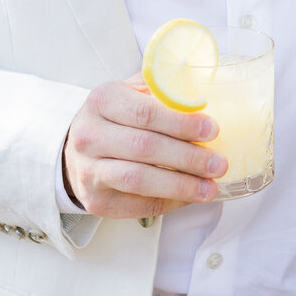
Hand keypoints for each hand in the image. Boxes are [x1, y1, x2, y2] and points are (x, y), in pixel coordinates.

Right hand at [62, 77, 227, 218]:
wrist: (77, 150)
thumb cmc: (117, 118)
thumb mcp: (133, 93)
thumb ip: (163, 90)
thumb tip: (205, 96)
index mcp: (103, 100)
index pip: (145, 113)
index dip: (182, 123)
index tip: (212, 130)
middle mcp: (89, 135)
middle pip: (145, 147)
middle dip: (188, 157)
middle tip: (219, 164)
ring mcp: (89, 170)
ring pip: (139, 180)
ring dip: (180, 185)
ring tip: (210, 187)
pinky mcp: (95, 200)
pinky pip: (137, 205)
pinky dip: (169, 202)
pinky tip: (189, 197)